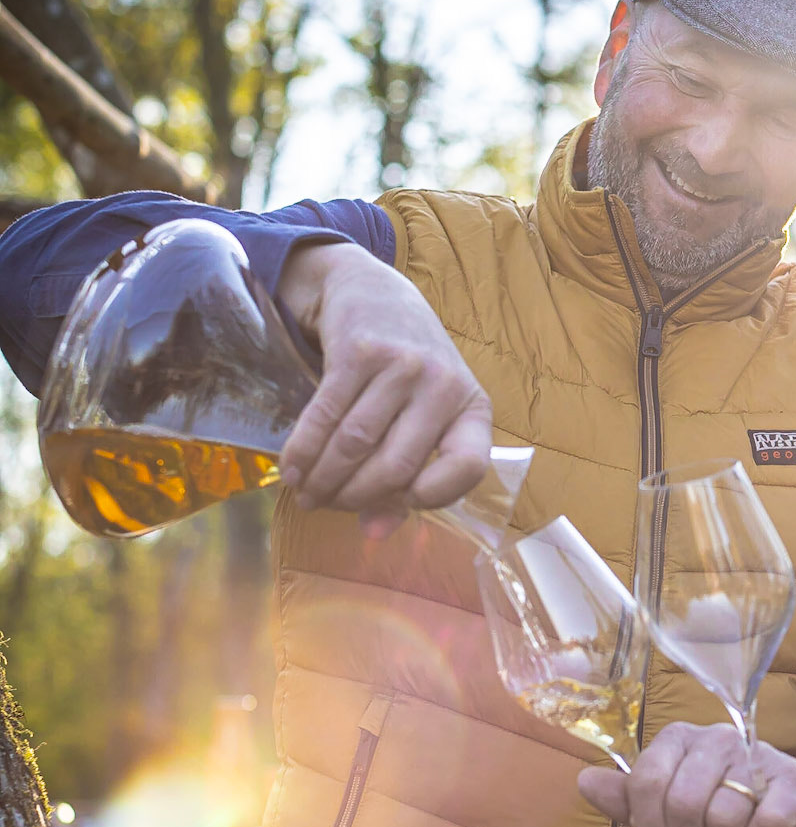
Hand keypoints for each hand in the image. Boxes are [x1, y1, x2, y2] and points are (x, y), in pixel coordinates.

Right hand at [276, 242, 491, 538]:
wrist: (372, 292)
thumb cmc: (404, 371)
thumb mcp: (422, 417)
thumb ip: (407, 479)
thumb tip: (375, 534)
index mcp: (472, 407)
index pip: (468, 466)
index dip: (433, 497)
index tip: (397, 505)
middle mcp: (443, 384)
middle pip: (396, 465)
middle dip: (354, 498)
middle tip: (326, 507)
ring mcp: (403, 365)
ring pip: (355, 444)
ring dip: (323, 479)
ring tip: (305, 495)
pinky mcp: (360, 350)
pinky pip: (324, 415)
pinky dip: (303, 450)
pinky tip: (291, 470)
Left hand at [577, 722, 795, 826]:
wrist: (782, 821)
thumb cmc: (715, 816)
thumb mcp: (666, 812)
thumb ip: (628, 800)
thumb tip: (585, 782)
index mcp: (677, 740)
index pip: (646, 781)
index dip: (650, 826)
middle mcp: (715, 738)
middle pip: (683, 802)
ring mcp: (756, 755)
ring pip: (725, 816)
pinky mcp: (793, 780)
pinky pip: (766, 822)